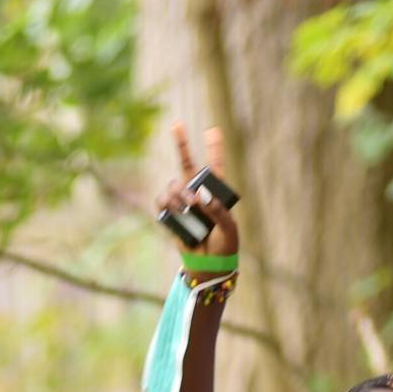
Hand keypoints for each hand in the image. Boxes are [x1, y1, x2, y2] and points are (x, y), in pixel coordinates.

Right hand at [157, 123, 237, 261]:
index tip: (213, 130)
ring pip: (174, 185)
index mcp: (216, 194)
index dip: (214, 148)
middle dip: (182, 143)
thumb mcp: (229, 229)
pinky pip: (163, 201)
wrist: (208, 266)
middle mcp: (198, 193)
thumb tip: (200, 196)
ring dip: (179, 193)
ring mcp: (183, 202)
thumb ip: (218, 211)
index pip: (215, 167)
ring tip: (189, 207)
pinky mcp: (171, 214)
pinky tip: (175, 210)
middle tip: (177, 125)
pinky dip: (168, 204)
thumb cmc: (223, 247)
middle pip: (187, 164)